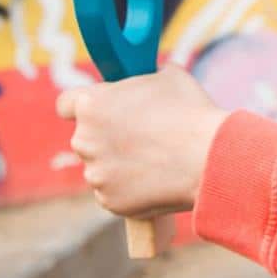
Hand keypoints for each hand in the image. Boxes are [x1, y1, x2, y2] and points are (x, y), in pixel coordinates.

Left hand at [56, 65, 228, 218]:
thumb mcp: (169, 76)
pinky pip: (114, 191)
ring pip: (101, 165)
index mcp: (92, 105)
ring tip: (157, 156)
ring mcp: (95, 174)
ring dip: (120, 161)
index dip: (85, 104)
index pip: (66, 103)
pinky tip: (157, 176)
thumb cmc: (191, 111)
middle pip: (86, 136)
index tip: (103, 108)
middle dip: (108, 134)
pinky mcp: (109, 201)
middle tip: (143, 133)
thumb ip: (144, 78)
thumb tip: (147, 77)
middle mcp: (84, 140)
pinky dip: (130, 186)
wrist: (210, 158)